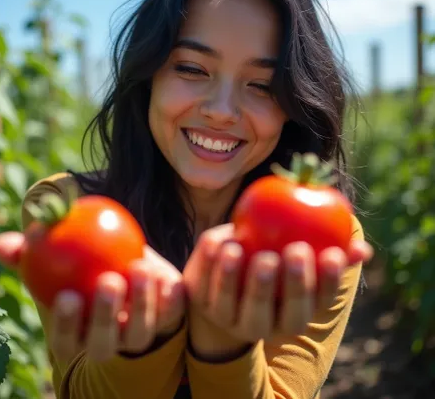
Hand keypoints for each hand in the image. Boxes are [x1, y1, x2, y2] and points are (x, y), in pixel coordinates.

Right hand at [0, 229, 184, 362]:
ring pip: (140, 333)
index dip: (67, 325)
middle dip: (106, 316)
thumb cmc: (84, 265)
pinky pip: (170, 314)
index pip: (66, 341)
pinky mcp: (167, 319)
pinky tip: (164, 276)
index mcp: (78, 334)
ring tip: (141, 269)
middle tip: (109, 281)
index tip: (69, 296)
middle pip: (104, 342)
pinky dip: (168, 298)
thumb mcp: (59, 258)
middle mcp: (108, 341)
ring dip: (142, 303)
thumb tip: (1, 244)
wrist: (128, 265)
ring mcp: (139, 334)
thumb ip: (32, 252)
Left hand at [183, 223, 372, 360]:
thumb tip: (362, 249)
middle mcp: (264, 325)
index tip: (332, 253)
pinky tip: (215, 239)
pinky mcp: (202, 304)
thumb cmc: (271, 264)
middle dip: (290, 284)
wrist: (223, 286)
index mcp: (291, 315)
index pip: (316, 304)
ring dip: (236, 277)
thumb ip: (328, 251)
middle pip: (279, 314)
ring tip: (239, 248)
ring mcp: (230, 318)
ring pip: (235, 306)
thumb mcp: (298, 260)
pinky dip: (207, 263)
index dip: (327, 281)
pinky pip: (204, 286)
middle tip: (294, 250)